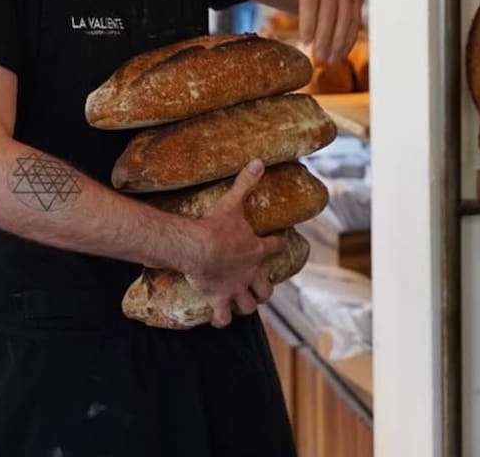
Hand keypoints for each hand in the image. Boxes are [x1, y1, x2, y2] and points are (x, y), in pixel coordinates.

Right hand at [185, 159, 283, 327]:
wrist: (199, 247)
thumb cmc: (216, 226)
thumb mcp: (233, 202)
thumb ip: (246, 183)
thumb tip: (259, 162)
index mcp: (255, 250)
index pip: (275, 246)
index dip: (279, 243)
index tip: (280, 241)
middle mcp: (249, 273)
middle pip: (265, 289)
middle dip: (264, 291)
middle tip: (260, 288)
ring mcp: (235, 288)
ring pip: (248, 306)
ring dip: (247, 306)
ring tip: (242, 304)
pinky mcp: (218, 298)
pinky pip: (222, 316)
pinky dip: (221, 319)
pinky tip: (219, 318)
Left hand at [236, 0, 364, 64]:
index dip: (310, 20)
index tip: (306, 41)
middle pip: (330, 10)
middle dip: (325, 36)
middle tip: (319, 58)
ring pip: (346, 16)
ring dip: (339, 40)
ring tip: (329, 61)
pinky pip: (355, 18)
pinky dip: (349, 37)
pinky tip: (341, 53)